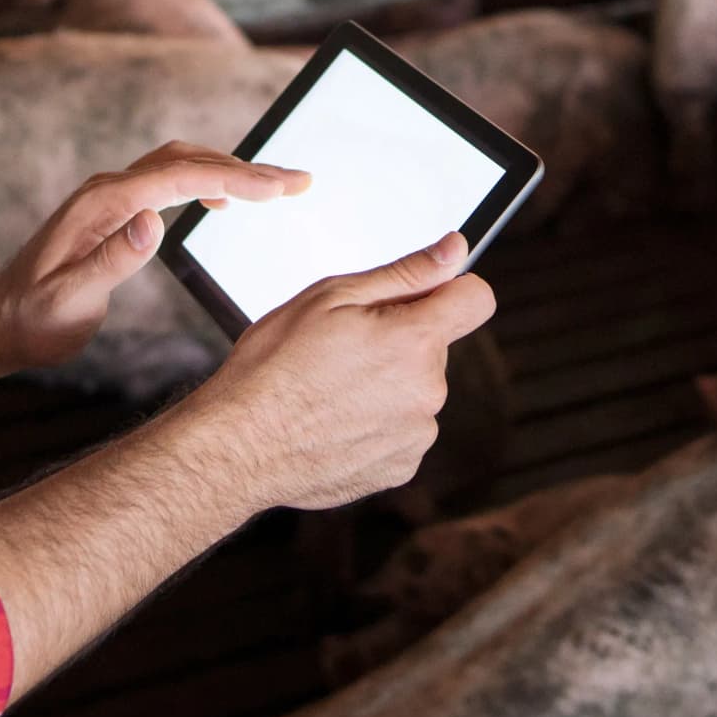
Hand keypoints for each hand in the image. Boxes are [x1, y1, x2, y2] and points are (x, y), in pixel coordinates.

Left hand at [0, 142, 308, 371]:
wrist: (0, 319)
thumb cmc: (34, 319)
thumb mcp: (70, 301)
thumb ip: (111, 262)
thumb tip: (152, 222)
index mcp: (105, 204)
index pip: (182, 179)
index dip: (236, 179)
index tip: (281, 188)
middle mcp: (108, 190)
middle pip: (189, 161)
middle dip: (248, 167)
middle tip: (298, 179)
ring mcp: (111, 196)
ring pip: (180, 163)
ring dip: (230, 168)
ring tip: (276, 184)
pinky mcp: (115, 210)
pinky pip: (168, 180)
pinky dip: (205, 180)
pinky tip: (223, 200)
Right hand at [172, 233, 496, 513]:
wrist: (239, 447)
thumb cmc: (273, 367)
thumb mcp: (331, 297)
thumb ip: (405, 273)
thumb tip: (455, 249)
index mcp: (414, 341)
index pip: (477, 298)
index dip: (451, 289)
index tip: (420, 296)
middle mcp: (428, 391)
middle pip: (434, 347)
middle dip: (399, 340)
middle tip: (342, 348)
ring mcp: (416, 435)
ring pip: (415, 390)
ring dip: (386, 385)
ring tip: (330, 391)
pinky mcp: (400, 468)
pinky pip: (401, 431)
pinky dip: (375, 424)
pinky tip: (333, 422)